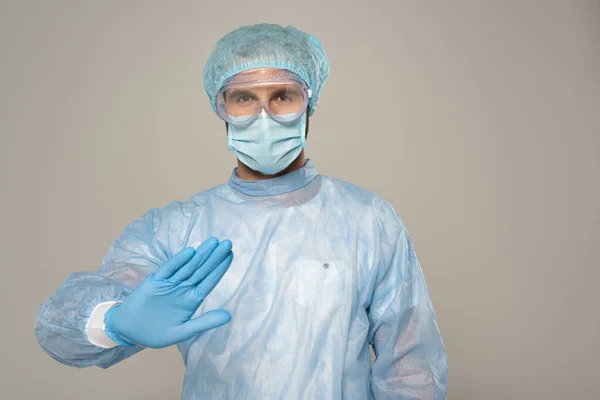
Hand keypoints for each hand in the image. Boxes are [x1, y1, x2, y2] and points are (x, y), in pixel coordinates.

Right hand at [104, 238, 232, 347]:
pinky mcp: (155, 282)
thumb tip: (229, 316)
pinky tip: (190, 252)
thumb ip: (205, 322)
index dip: (219, 268)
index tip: (230, 255)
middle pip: (201, 270)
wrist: (130, 331)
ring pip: (188, 266)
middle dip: (214, 257)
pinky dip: (178, 261)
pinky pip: (168, 270)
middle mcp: (183, 288)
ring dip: (200, 255)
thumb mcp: (183, 331)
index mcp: (192, 299)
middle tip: (227, 243)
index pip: (209, 281)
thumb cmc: (157, 332)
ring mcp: (169, 284)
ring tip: (213, 242)